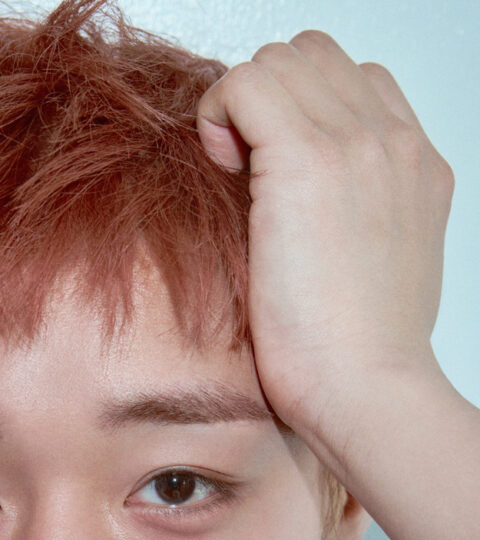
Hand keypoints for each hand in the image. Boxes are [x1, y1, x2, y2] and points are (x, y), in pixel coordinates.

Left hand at [197, 32, 453, 448]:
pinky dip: (218, 110)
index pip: (355, 83)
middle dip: (266, 98)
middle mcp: (393, 143)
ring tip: (231, 169)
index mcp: (415, 167)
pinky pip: (246, 84)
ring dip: (240, 104)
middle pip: (315, 57)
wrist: (365, 389)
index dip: (301, 109)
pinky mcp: (306, 162)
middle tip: (243, 165)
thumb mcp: (377, 271)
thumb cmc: (359, 355)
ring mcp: (356, 145)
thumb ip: (356, 219)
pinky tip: (219, 164)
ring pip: (280, 59)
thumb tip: (304, 210)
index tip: (271, 168)